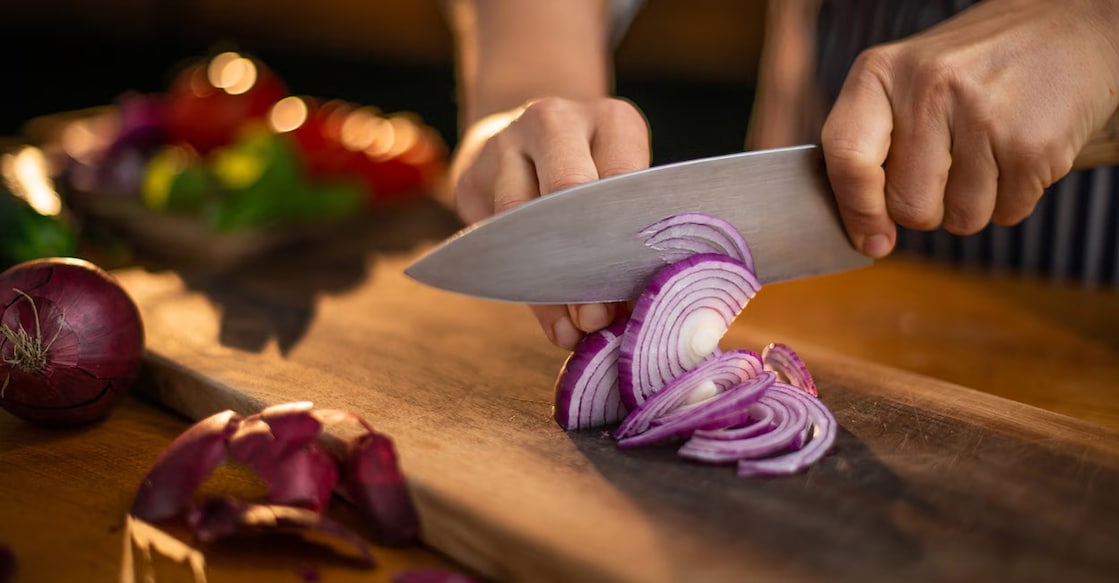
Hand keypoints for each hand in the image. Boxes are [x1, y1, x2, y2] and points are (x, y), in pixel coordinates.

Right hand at [448, 96, 650, 348]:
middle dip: (585, 260)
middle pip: (568, 189)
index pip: (623, 179)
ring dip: (551, 285)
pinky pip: (495, 240)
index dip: (629, 239)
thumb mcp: (623, 187)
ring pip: (522, 219)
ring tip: (574, 330)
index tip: (635, 292)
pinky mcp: (470, 176)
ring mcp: (505, 143)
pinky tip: (550, 321)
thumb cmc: (593, 174)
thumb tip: (632, 313)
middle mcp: (556, 121)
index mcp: (611, 120)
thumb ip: (628, 237)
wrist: (525, 137)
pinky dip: (523, 289)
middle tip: (598, 317)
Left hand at [821, 0, 1118, 257]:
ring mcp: (983, 115)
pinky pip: (1007, 213)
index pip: (846, 156)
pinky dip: (1014, 198)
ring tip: (990, 151)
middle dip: (928, 206)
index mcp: (881, 73)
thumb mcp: (908, 79)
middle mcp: (928, 88)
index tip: (872, 241)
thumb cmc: (976, 66)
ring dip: (975, 203)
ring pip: (960, 219)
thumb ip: (873, 143)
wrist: (1072, 27)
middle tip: (951, 166)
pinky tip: (1019, 151)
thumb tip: (864, 231)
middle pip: (907, 206)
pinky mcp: (1032, 144)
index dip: (857, 210)